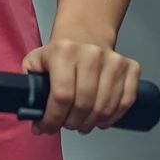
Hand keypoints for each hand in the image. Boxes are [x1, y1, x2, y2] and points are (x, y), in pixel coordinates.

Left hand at [23, 35, 141, 134]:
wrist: (85, 33)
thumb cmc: (60, 52)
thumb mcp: (36, 61)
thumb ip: (29, 85)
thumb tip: (31, 112)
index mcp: (64, 52)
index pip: (62, 96)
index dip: (53, 119)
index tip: (47, 126)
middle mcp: (91, 54)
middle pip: (84, 105)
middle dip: (72, 123)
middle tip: (66, 125)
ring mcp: (113, 61)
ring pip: (104, 107)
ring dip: (91, 123)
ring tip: (82, 123)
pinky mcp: (130, 67)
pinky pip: (126, 101)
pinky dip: (113, 116)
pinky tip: (101, 119)